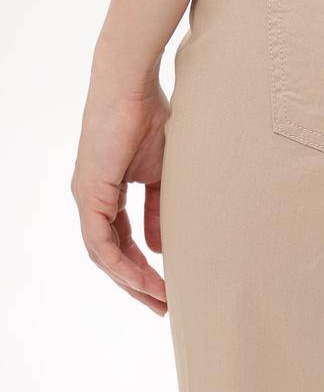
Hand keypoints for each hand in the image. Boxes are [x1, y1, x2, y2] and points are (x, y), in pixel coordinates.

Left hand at [71, 70, 169, 314]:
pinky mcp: (89, 194)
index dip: (143, 266)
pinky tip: (144, 277)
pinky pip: (101, 243)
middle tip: (162, 306)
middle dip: (136, 283)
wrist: (132, 86)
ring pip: (104, 255)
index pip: (121, 241)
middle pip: (110, 255)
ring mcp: (87, 198)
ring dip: (132, 280)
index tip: (167, 286)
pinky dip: (122, 263)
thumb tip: (161, 245)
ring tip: (160, 297)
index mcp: (106, 192)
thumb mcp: (162, 173)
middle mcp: (92, 199)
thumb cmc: (150, 117)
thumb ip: (159, 209)